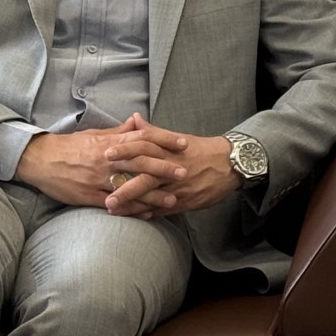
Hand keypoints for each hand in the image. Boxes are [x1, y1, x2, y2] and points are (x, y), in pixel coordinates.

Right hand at [14, 117, 187, 208]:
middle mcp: (106, 160)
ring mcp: (97, 179)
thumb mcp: (96, 134)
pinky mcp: (88, 196)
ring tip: (173, 199)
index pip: (143, 138)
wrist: (40, 160)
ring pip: (130, 186)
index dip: (165, 140)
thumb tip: (138, 122)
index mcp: (109, 142)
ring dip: (153, 194)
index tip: (183, 144)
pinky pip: (115, 203)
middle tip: (184, 172)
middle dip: (164, 167)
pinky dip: (132, 209)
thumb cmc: (71, 146)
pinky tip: (148, 213)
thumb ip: (120, 131)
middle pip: (140, 162)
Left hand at [102, 113, 241, 216]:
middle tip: (106, 197)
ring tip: (114, 210)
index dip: (125, 151)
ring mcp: (179, 187)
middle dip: (125, 189)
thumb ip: (154, 132)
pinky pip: (165, 208)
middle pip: (146, 179)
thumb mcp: (178, 138)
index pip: (144, 149)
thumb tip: (134, 119)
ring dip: (133, 206)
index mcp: (169, 152)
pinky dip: (150, 212)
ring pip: (153, 198)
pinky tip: (136, 216)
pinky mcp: (186, 201)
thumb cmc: (201, 150)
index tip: (106, 154)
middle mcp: (172, 170)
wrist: (229, 164)